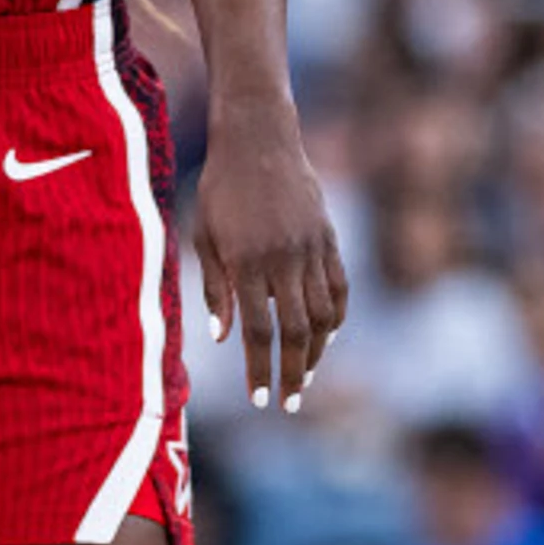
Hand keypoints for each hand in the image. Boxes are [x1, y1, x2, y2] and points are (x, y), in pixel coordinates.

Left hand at [191, 101, 347, 412]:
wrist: (258, 140)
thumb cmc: (220, 189)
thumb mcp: (204, 235)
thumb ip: (215, 288)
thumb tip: (225, 337)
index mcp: (247, 262)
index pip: (259, 332)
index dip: (261, 369)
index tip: (260, 398)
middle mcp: (283, 261)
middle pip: (296, 333)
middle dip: (293, 374)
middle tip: (289, 404)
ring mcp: (312, 251)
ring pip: (322, 316)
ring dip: (315, 352)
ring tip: (304, 376)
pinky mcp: (330, 240)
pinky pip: (339, 289)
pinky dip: (335, 318)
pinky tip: (326, 337)